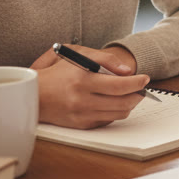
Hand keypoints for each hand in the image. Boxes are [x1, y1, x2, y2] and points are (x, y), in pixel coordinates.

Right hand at [31, 43, 149, 128]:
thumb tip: (127, 71)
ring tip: (129, 94)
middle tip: (140, 87)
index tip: (144, 78)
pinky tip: (113, 102)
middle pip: (123, 102)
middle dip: (138, 95)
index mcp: (82, 80)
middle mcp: (82, 99)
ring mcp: (81, 115)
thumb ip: (105, 59)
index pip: (119, 85)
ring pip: (119, 114)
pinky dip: (115, 112)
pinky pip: (108, 121)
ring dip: (129, 104)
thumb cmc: (56, 72)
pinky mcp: (81, 125)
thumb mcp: (77, 54)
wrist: (33, 95)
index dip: (136, 83)